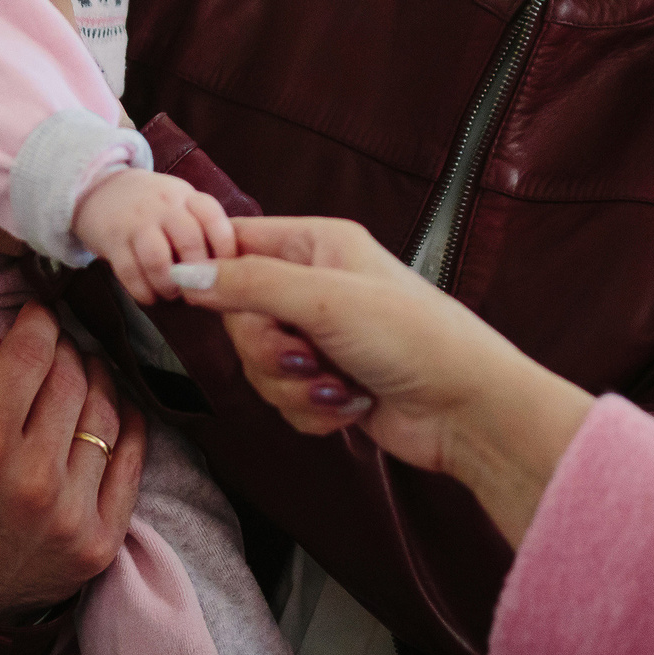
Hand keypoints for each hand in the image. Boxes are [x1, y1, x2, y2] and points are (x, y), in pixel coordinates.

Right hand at [0, 302, 146, 617]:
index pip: (31, 353)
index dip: (37, 322)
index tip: (37, 317)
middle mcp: (32, 479)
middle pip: (71, 377)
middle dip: (63, 349)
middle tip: (53, 348)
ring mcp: (72, 514)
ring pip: (104, 412)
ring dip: (96, 379)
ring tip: (80, 372)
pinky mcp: (101, 541)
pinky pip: (132, 459)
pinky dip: (128, 422)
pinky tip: (109, 408)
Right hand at [71, 169, 237, 303]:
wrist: (99, 188)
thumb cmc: (152, 205)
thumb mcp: (180, 204)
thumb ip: (203, 229)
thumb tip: (231, 270)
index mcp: (186, 196)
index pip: (213, 217)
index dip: (225, 248)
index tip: (226, 271)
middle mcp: (163, 205)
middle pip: (189, 241)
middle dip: (196, 273)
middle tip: (196, 289)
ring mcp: (136, 222)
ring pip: (158, 260)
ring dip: (168, 285)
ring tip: (170, 292)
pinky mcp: (112, 240)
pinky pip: (129, 272)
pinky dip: (142, 291)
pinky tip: (149, 295)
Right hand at [176, 216, 591, 545]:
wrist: (468, 410)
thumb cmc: (413, 338)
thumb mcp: (324, 300)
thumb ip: (249, 285)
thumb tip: (185, 275)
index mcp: (317, 245)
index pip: (237, 244)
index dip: (211, 273)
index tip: (188, 298)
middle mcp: (316, 286)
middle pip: (240, 316)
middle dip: (267, 349)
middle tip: (304, 357)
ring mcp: (323, 337)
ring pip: (260, 364)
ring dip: (293, 386)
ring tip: (338, 386)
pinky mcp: (329, 384)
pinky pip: (284, 398)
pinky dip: (311, 410)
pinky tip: (350, 407)